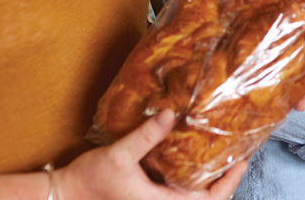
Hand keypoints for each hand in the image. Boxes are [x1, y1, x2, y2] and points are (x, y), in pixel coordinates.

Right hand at [57, 110, 246, 199]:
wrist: (63, 197)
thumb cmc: (88, 181)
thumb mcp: (118, 155)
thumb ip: (146, 136)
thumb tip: (170, 113)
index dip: (228, 184)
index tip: (242, 162)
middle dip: (224, 185)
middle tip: (237, 158)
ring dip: (208, 186)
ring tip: (221, 159)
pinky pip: (176, 197)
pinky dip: (190, 185)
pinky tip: (192, 165)